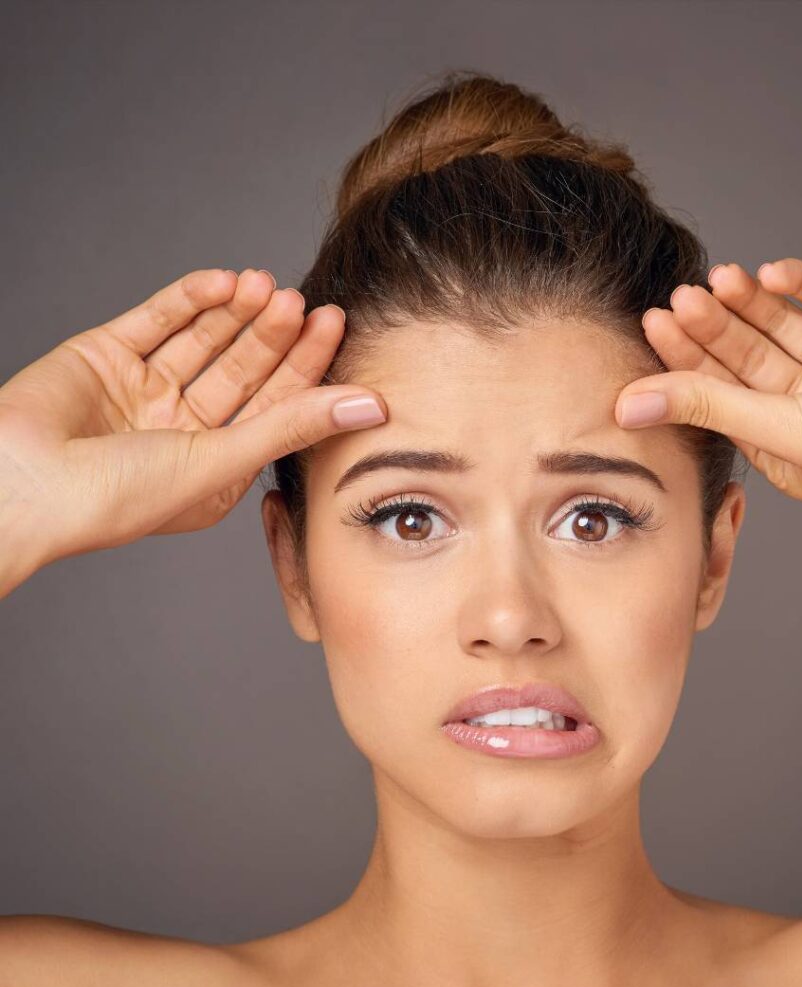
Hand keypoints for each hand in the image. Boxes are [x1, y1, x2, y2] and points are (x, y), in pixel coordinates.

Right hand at [0, 268, 386, 577]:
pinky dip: (191, 299)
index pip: (275, 407)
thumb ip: (294, 427)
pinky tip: (225, 281)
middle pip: (244, 370)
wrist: (18, 484)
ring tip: (266, 285)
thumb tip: (373, 407)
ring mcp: (144, 392)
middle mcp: (184, 429)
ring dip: (237, 312)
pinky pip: (158, 320)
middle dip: (273, 335)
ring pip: (204, 340)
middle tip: (301, 300)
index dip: (306, 366)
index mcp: (216, 466)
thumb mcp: (221, 461)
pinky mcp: (105, 357)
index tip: (335, 324)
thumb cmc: (117, 496)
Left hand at [615, 257, 801, 515]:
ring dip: (749, 300)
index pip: (718, 393)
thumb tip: (624, 405)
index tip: (652, 320)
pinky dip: (800, 282)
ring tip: (719, 278)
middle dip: (712, 325)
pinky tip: (769, 272)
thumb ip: (702, 406)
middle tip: (680, 295)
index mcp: (781, 441)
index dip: (684, 358)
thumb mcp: (776, 427)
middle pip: (744, 356)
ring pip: (782, 325)